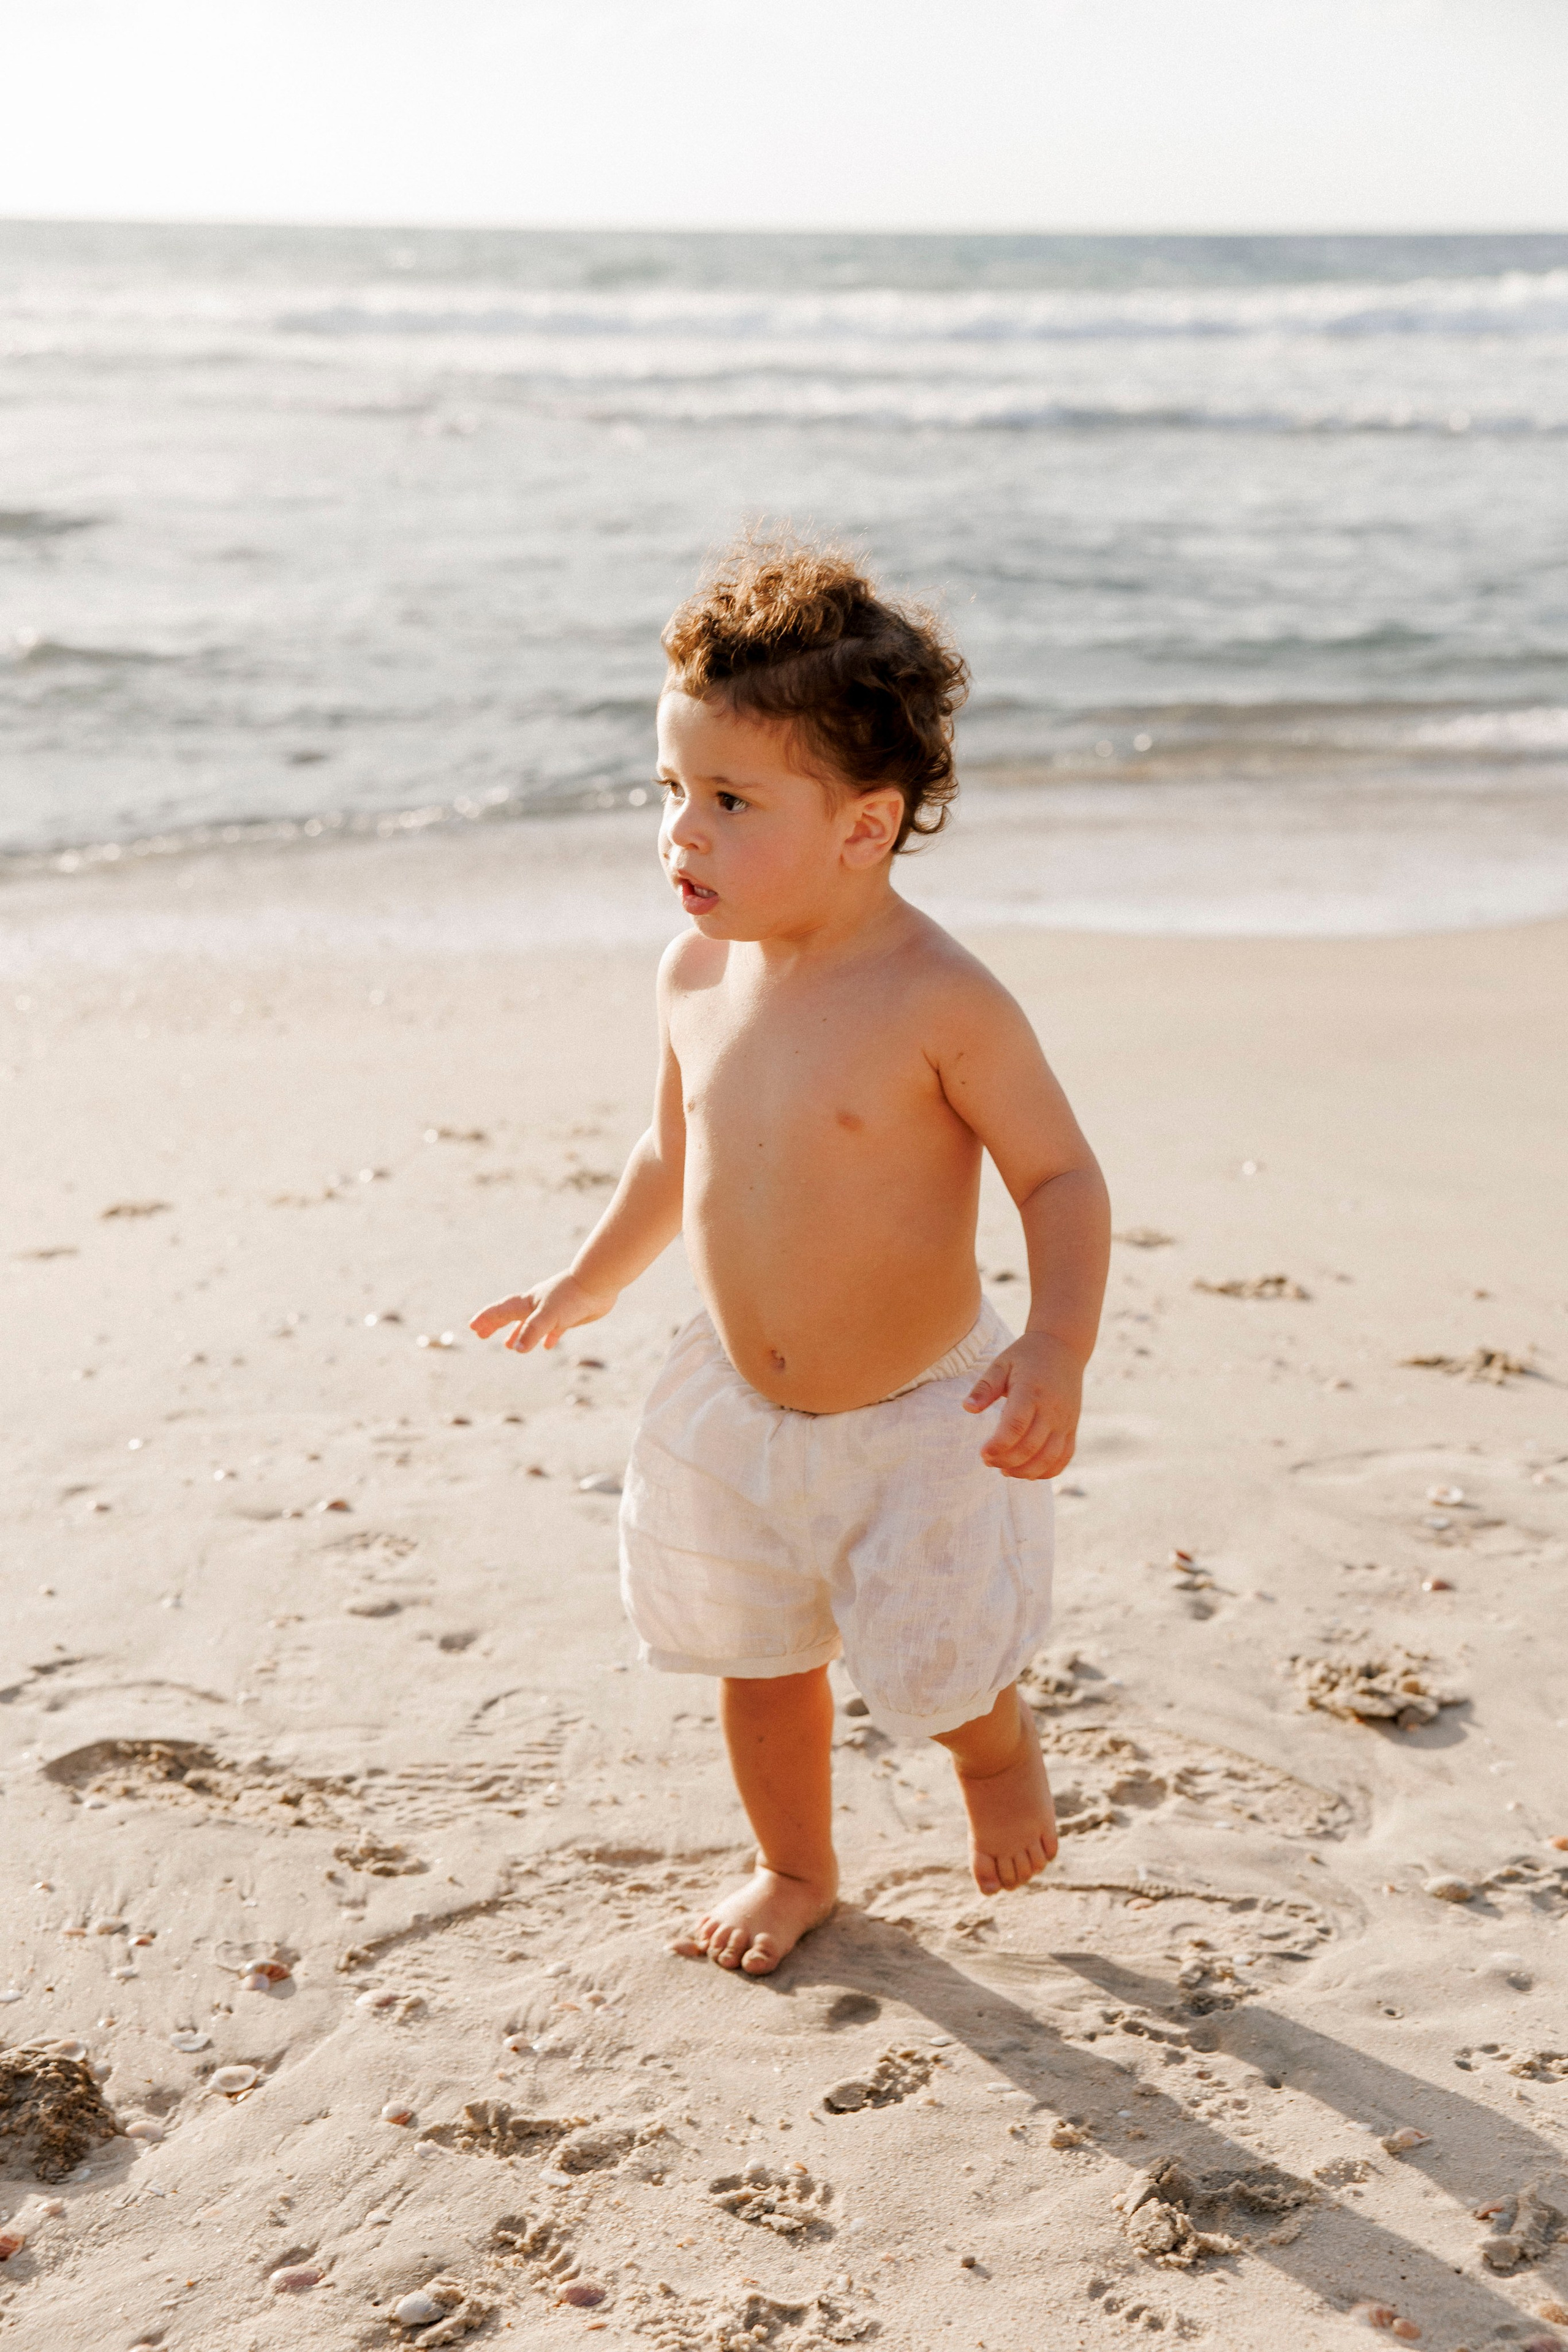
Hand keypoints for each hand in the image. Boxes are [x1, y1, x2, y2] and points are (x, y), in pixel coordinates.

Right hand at [470, 1271, 615, 1353]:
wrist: (598, 1283)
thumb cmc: (572, 1297)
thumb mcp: (549, 1316)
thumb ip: (532, 1331)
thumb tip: (517, 1348)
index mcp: (528, 1303)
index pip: (501, 1311)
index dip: (486, 1319)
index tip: (472, 1328)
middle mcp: (536, 1305)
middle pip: (510, 1316)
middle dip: (495, 1325)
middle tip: (481, 1335)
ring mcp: (552, 1311)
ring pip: (529, 1323)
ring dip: (518, 1333)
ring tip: (508, 1345)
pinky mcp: (567, 1316)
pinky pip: (552, 1329)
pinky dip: (546, 1337)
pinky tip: (547, 1346)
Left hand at [962, 1330, 1082, 1479]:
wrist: (1063, 1348)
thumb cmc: (1026, 1356)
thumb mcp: (1002, 1364)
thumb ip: (984, 1387)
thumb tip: (967, 1408)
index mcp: (1031, 1391)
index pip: (1015, 1426)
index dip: (998, 1445)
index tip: (982, 1452)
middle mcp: (1052, 1408)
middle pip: (1030, 1447)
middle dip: (1006, 1461)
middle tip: (988, 1461)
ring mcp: (1065, 1420)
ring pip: (1049, 1458)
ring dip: (1025, 1471)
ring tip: (1005, 1470)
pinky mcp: (1072, 1427)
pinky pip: (1064, 1457)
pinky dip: (1048, 1471)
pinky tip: (1028, 1473)